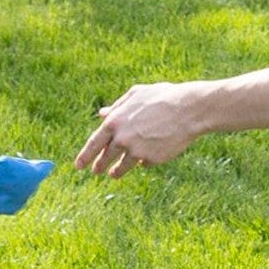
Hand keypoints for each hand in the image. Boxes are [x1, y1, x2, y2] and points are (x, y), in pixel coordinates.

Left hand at [74, 81, 205, 176]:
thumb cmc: (163, 97)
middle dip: (99, 166)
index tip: (78, 165)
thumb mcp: (136, 95)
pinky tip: (151, 152)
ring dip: (117, 171)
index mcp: (115, 122)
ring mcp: (136, 152)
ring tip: (114, 174)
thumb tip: (102, 114)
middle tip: (95, 171)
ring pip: (122, 167)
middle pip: (105, 158)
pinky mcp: (151, 160)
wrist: (189, 110)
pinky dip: (144, 160)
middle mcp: (122, 139)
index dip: (84, 156)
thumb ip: (117, 106)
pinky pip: (144, 163)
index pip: (93, 143)